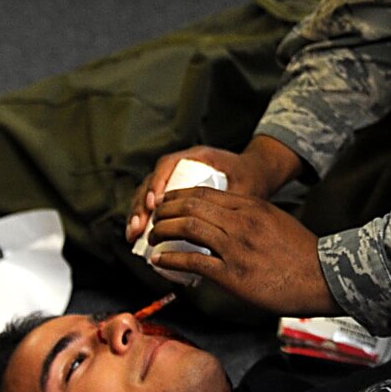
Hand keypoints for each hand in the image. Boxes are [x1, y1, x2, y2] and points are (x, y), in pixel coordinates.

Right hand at [124, 137, 305, 244]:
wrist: (257, 173)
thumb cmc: (251, 177)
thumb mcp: (245, 187)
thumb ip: (234, 201)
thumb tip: (222, 226)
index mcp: (197, 156)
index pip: (168, 164)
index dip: (157, 183)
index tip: (154, 204)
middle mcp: (181, 164)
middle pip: (152, 181)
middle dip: (140, 205)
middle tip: (138, 227)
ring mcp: (175, 178)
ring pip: (147, 193)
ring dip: (137, 213)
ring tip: (133, 235)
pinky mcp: (173, 192)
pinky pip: (153, 203)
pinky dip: (144, 218)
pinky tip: (138, 235)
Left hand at [145, 188, 340, 314]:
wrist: (324, 276)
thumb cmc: (302, 253)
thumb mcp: (275, 220)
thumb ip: (248, 217)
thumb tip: (222, 223)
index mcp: (251, 206)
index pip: (203, 193)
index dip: (177, 196)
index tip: (165, 202)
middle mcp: (241, 222)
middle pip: (190, 207)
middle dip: (164, 212)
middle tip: (153, 220)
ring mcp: (236, 248)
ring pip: (187, 229)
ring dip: (163, 232)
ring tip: (152, 239)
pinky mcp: (233, 274)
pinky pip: (193, 262)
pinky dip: (171, 259)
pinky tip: (160, 261)